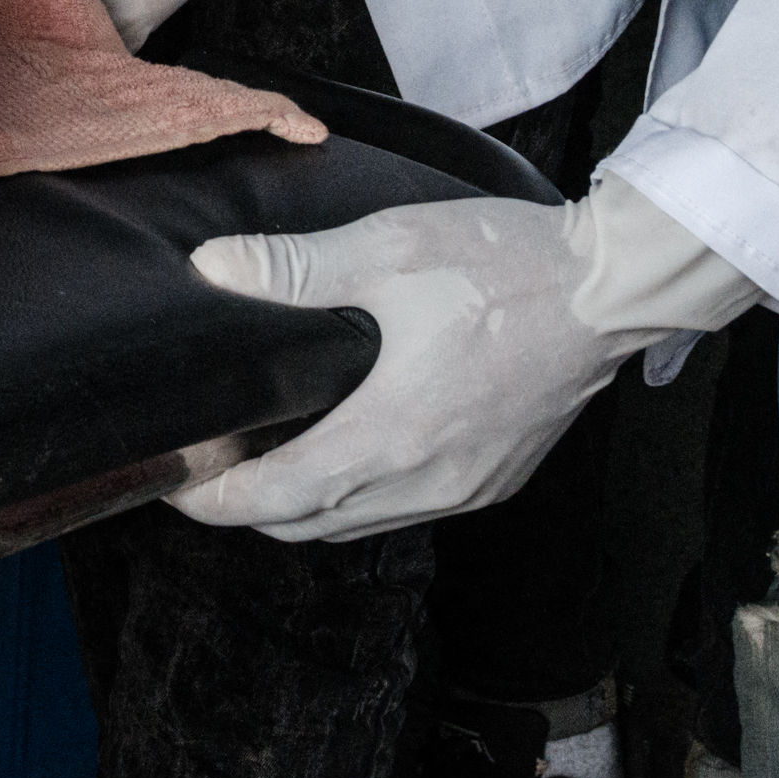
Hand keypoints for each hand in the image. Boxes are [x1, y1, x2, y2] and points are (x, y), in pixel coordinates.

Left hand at [165, 181, 746, 543]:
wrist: (607, 290)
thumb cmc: (502, 267)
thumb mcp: (387, 251)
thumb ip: (294, 268)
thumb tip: (212, 267)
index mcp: (389, 437)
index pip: (274, 500)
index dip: (212, 500)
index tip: (171, 481)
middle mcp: (425, 482)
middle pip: (307, 525)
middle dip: (246, 507)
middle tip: (208, 459)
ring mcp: (464, 489)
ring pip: (355, 526)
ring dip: (302, 506)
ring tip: (263, 454)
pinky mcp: (493, 482)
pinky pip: (403, 512)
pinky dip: (357, 499)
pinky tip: (344, 451)